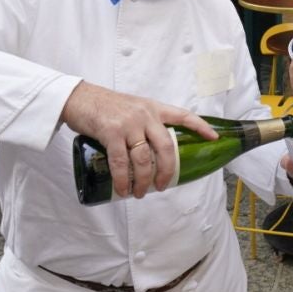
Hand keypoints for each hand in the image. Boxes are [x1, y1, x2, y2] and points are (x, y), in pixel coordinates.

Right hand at [60, 82, 214, 198]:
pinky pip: (121, 162)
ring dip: (143, 181)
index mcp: (153, 108)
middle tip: (163, 186)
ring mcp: (128, 124)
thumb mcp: (132, 108)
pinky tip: (123, 190)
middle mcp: (145, 115)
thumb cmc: (104, 106)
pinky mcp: (111, 133)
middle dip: (167, 171)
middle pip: (166, 147)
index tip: (213, 138)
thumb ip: (144, 123)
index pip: (183, 115)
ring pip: (144, 159)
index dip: (200, 127)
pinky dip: (122, 180)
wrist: (78, 98)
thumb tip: (151, 150)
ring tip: (139, 193)